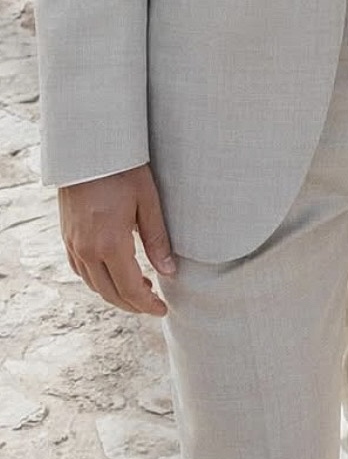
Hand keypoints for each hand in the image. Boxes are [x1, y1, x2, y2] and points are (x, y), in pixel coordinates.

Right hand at [58, 164, 174, 315]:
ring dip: (115, 293)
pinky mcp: (67, 236)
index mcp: (110, 244)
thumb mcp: (148, 202)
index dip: (146, 304)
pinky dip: (98, 280)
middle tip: (153, 304)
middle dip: (132, 304)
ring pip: (93, 284)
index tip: (161, 309)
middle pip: (109, 292)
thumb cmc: (123, 170)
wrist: (88, 149)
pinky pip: (80, 270)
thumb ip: (158, 240)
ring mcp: (73, 244)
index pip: (130, 289)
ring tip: (140, 288)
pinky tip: (114, 273)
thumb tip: (169, 271)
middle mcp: (87, 249)